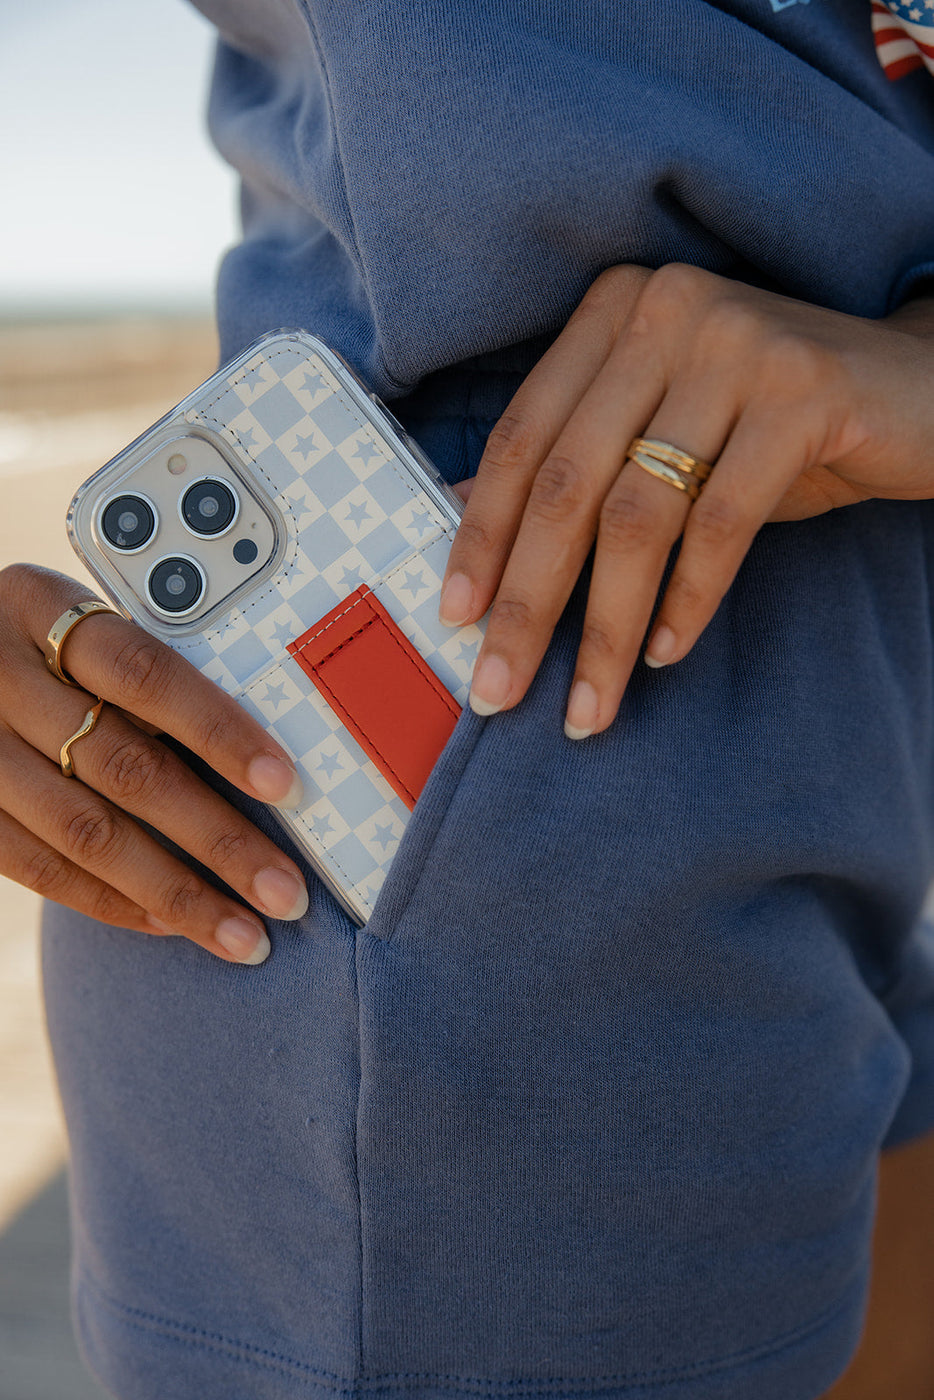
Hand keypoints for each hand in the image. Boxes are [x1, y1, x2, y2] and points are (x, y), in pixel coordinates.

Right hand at [0, 564, 309, 963]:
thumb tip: (261, 756)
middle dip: (217, 839)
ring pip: (87, 833)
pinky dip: (112, 901)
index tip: (284, 783)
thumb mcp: (76, 622)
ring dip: (176, 893)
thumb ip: (145, 670)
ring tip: (245, 935)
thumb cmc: (40, 644)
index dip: (218, 731)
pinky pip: (39, 867)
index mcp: (40, 607)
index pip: (144, 673)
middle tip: (285, 892)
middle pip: (125, 767)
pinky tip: (173, 923)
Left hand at [439, 263, 933, 736]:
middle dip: (527, 602)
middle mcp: (665, 310)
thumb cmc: (771, 429)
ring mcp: (735, 344)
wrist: (919, 391)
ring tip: (588, 703)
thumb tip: (461, 523)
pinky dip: (687, 601)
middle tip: (500, 687)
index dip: (480, 535)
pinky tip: (664, 652)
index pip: (521, 437)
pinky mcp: (804, 391)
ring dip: (604, 627)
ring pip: (638, 513)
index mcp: (613, 312)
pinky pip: (721, 523)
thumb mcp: (660, 437)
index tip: (456, 618)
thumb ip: (573, 468)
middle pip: (567, 482)